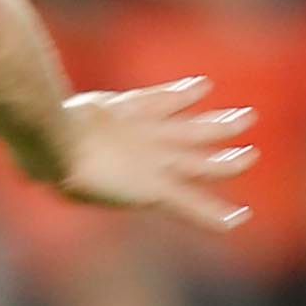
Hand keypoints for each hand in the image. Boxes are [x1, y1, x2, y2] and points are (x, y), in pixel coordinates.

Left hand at [46, 77, 254, 236]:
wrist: (55, 139)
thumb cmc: (56, 172)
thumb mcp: (77, 189)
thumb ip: (88, 183)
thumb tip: (72, 176)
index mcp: (148, 191)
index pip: (191, 206)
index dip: (214, 214)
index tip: (238, 219)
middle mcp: (158, 161)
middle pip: (203, 161)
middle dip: (228, 161)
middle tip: (250, 156)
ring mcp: (149, 131)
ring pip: (195, 128)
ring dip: (221, 122)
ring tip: (246, 117)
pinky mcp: (135, 107)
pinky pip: (165, 99)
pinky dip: (184, 92)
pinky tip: (202, 86)